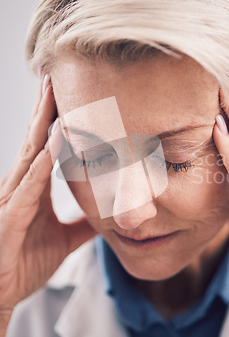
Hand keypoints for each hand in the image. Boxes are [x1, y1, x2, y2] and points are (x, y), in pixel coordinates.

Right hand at [0, 76, 95, 336]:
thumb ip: (85, 224)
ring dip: (44, 125)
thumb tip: (110, 213)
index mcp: (34, 189)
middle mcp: (21, 187)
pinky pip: (27, 186)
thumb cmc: (22, 263)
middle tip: (58, 73)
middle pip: (36, 140)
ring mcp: (12, 199)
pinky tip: (54, 144)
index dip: (58, 119)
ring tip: (57, 95)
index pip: (47, 146)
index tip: (73, 92)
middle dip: (47, 107)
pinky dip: (42, 164)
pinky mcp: (9, 217)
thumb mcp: (64, 240)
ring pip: (30, 155)